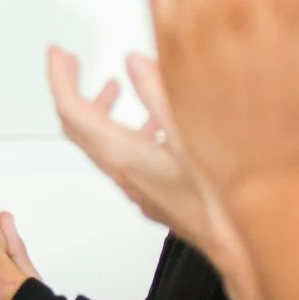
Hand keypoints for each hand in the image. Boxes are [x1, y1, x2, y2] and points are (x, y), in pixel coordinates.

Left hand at [47, 45, 236, 258]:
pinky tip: (153, 124)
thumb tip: (134, 63)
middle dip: (71, 88)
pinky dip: (127, 129)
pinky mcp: (150, 193)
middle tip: (72, 63)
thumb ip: (159, 96)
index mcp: (122, 153)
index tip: (58, 54)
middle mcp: (120, 170)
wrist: (240, 246)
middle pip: (77, 125)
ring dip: (101, 109)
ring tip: (113, 85)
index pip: (71, 110)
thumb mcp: (193, 136)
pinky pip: (124, 155)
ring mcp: (133, 185)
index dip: (60, 77)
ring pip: (101, 141)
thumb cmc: (222, 200)